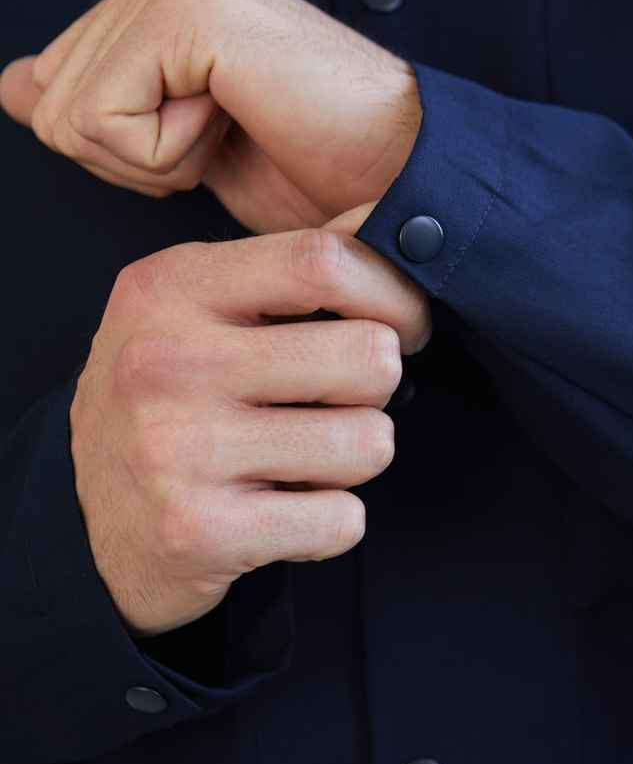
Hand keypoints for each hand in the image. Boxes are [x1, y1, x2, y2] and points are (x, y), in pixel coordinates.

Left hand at [0, 0, 421, 231]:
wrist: (391, 179)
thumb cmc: (309, 170)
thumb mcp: (179, 147)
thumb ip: (99, 101)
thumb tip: (12, 87)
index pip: (49, 83)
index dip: (122, 151)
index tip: (211, 137)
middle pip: (50, 103)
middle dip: (135, 159)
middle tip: (224, 138)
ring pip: (71, 116)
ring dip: (156, 161)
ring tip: (232, 130)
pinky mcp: (188, 6)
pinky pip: (109, 122)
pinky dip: (170, 158)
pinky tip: (232, 124)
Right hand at [72, 225, 430, 636]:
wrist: (97, 520)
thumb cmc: (168, 403)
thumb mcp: (197, 312)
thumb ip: (287, 276)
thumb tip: (401, 231)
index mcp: (171, 288)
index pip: (324, 261)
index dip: (395, 297)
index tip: (405, 328)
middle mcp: (166, 362)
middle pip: (368, 357)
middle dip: (376, 389)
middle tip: (337, 404)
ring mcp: (178, 450)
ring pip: (369, 443)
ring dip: (354, 460)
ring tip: (302, 461)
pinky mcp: (199, 532)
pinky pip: (343, 521)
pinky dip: (331, 524)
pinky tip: (284, 513)